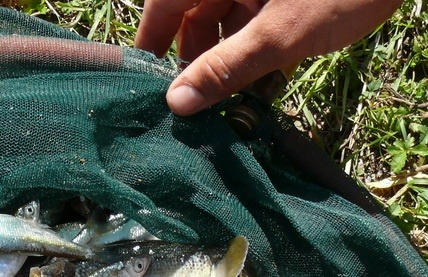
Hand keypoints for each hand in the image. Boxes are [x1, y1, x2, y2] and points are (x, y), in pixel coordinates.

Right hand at [135, 0, 403, 114]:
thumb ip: (225, 69)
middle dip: (196, 64)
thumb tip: (176, 105)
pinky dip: (257, 50)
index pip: (161, 9)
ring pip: (227, 21)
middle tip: (197, 114)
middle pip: (194, 17)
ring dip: (229, 64)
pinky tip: (264, 85)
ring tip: (233, 108)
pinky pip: (257, 20)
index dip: (150, 49)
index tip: (144, 92)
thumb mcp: (282, 35)